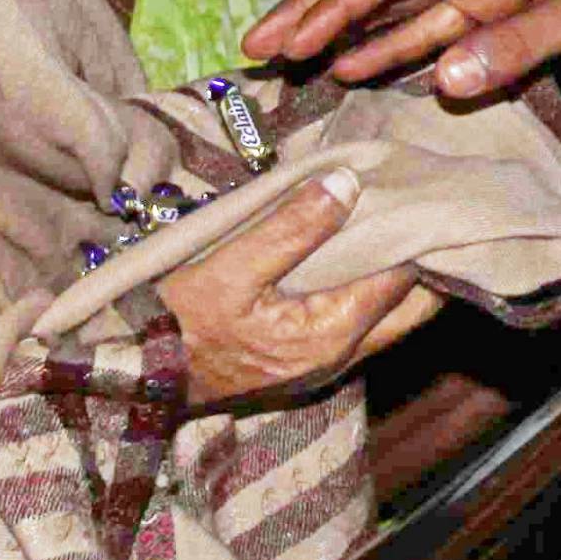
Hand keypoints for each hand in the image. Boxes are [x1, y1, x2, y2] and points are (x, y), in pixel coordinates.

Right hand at [154, 173, 441, 410]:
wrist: (134, 377)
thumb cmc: (178, 324)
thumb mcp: (230, 267)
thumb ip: (291, 227)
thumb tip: (348, 182)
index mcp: (330, 334)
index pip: (404, 281)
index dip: (420, 237)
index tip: (425, 193)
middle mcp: (340, 357)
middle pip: (410, 309)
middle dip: (424, 261)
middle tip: (422, 208)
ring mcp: (323, 365)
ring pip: (387, 318)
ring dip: (397, 277)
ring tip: (395, 222)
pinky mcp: (304, 362)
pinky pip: (357, 323)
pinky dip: (369, 290)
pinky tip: (357, 253)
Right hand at [244, 0, 560, 101]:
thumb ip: (521, 44)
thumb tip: (445, 81)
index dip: (336, 4)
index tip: (287, 39)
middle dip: (317, 8)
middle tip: (256, 46)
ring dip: (347, 28)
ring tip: (288, 60)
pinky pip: (436, 17)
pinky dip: (396, 41)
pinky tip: (357, 65)